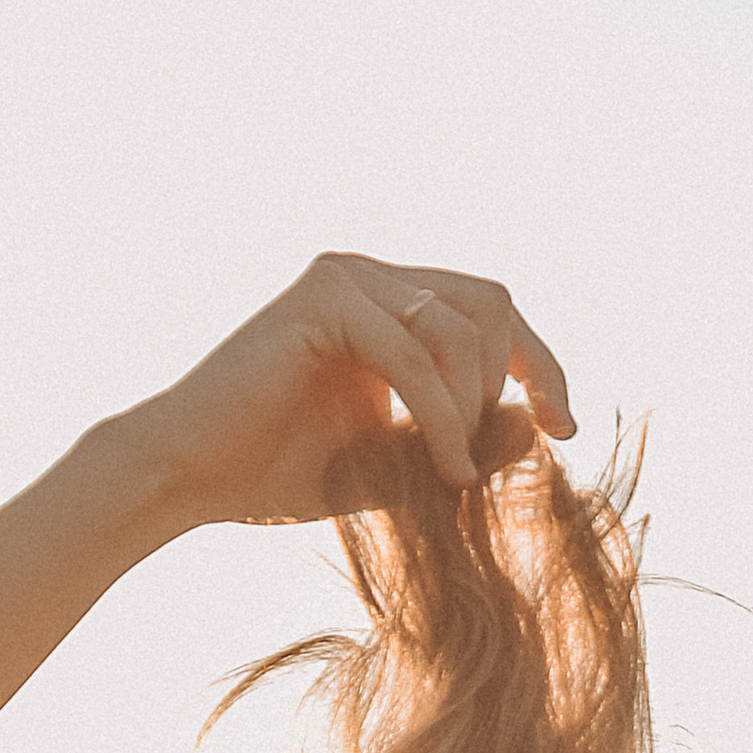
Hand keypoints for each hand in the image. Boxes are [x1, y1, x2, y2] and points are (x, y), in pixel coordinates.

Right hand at [120, 253, 576, 533]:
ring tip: (449, 474)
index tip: (564, 428)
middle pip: (490, 303)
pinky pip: (414, 352)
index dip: (540, 364)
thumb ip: (461, 443)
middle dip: (511, 382)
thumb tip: (538, 426)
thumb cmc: (275, 474)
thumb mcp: (393, 466)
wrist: (188, 477)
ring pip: (459, 325)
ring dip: (470, 408)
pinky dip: (440, 415)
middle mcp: (370, 275)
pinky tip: (441, 467)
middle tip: (491, 458)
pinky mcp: (324, 298)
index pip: (491, 311)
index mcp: (387, 303)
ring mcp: (346, 277)